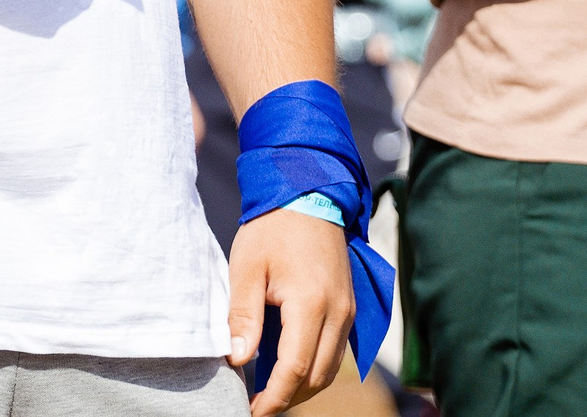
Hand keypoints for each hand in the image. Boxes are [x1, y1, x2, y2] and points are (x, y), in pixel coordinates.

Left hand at [226, 207, 354, 414]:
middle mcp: (338, 312)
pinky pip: (335, 350)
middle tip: (256, 405)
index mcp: (312, 303)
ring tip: (268, 390)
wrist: (308, 193)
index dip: (274, 397)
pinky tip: (287, 367)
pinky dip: (313, 367)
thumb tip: (238, 359)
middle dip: (288, 398)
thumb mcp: (247, 268)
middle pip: (317, 377)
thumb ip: (242, 316)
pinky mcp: (348, 306)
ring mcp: (348, 310)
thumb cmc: (273, 227)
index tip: (251, 411)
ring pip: (330, 368)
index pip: (295, 369)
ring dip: (302, 386)